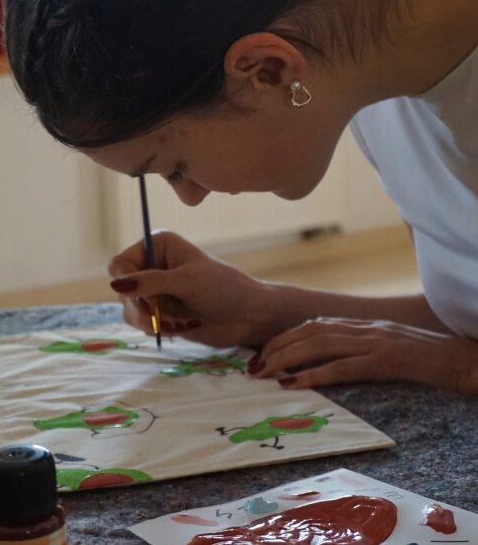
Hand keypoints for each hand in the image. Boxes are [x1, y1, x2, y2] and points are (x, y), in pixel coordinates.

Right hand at [109, 231, 283, 347]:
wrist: (248, 316)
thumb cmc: (224, 288)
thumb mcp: (187, 281)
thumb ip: (151, 282)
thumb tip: (116, 285)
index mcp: (158, 246)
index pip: (120, 263)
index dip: (126, 283)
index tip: (142, 300)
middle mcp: (152, 265)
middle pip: (121, 289)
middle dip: (141, 307)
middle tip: (160, 318)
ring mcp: (154, 290)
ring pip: (128, 308)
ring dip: (149, 320)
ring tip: (176, 323)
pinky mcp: (159, 312)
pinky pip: (139, 322)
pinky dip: (155, 328)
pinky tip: (179, 327)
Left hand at [255, 317, 477, 394]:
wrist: (463, 359)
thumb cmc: (426, 358)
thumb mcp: (386, 348)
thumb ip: (358, 350)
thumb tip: (327, 362)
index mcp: (361, 325)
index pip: (312, 326)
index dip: (284, 338)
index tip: (262, 353)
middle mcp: (362, 328)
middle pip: (308, 332)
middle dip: (276, 347)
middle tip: (252, 366)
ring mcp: (373, 341)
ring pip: (319, 345)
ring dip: (286, 358)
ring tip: (264, 373)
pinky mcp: (385, 360)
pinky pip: (343, 367)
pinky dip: (314, 375)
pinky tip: (294, 385)